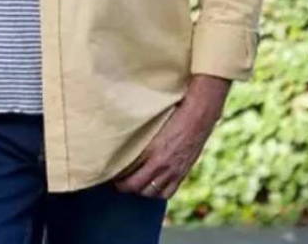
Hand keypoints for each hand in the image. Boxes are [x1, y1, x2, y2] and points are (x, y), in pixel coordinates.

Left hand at [114, 74, 230, 198]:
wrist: (197, 116)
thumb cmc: (171, 115)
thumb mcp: (150, 127)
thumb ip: (137, 139)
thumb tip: (120, 143)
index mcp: (151, 153)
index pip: (129, 176)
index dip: (117, 180)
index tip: (109, 175)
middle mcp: (162, 165)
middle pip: (137, 187)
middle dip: (125, 187)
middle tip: (117, 182)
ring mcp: (174, 171)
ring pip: (152, 193)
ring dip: (141, 191)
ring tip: (133, 184)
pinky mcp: (183, 173)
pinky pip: (168, 192)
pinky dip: (158, 193)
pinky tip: (152, 187)